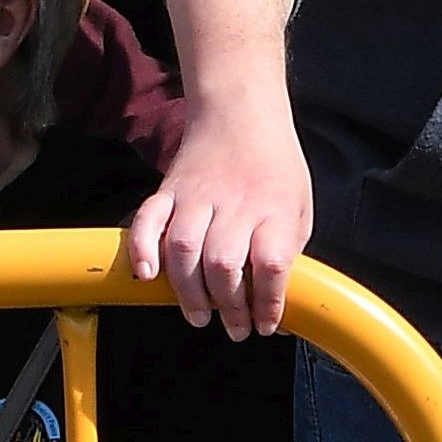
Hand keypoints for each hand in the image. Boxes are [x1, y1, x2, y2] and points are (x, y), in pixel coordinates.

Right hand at [130, 86, 310, 341]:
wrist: (241, 114)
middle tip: (234, 328)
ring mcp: (198, 195)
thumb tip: (281, 302)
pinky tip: (146, 275)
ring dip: (189, 290)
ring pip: (184, 248)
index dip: (268, 301)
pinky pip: (147, 219)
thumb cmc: (275, 168)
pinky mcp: (169, 188)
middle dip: (228, 305)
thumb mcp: (300, 206)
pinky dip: (142, 248)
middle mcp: (236, 203)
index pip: (272, 264)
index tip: (266, 325)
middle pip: (224, 262)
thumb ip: (289, 249)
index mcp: (275, 209)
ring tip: (200, 316)